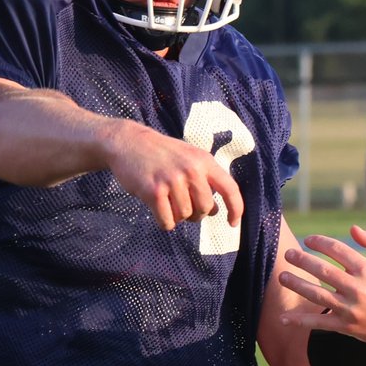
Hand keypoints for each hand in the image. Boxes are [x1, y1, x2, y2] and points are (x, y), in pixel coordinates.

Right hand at [106, 121, 244, 231]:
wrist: (129, 142)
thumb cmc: (161, 154)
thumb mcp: (189, 158)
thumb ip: (205, 181)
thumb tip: (215, 210)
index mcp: (204, 161)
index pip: (230, 188)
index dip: (236, 208)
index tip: (232, 223)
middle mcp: (191, 170)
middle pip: (205, 209)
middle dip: (196, 214)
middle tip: (184, 206)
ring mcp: (172, 181)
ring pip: (185, 217)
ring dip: (177, 216)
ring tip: (167, 201)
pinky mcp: (154, 192)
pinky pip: (168, 222)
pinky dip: (164, 221)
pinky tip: (157, 208)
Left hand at [277, 224, 365, 359]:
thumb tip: (352, 228)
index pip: (337, 250)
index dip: (320, 243)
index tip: (308, 239)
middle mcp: (358, 288)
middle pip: (323, 271)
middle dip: (302, 261)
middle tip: (288, 254)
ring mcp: (350, 309)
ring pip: (317, 295)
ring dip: (297, 285)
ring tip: (282, 277)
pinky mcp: (346, 326)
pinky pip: (319, 323)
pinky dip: (300, 321)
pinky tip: (283, 318)